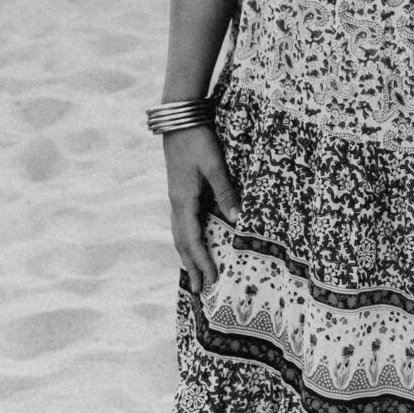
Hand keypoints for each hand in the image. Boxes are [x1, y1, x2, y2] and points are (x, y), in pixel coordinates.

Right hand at [164, 122, 240, 290]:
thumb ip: (225, 192)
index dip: (202, 261)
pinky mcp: (180, 192)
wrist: (179, 120)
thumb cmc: (198, 141)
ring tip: (194, 275)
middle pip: (183, 243)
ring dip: (187, 256)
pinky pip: (182, 224)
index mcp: (183, 201)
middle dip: (192, 267)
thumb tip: (237, 220)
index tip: (211, 280)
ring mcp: (176, 199)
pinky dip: (187, 240)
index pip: (193, 240)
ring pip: (180, 235)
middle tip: (200, 291)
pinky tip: (193, 245)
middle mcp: (177, 204)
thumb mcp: (215, 165)